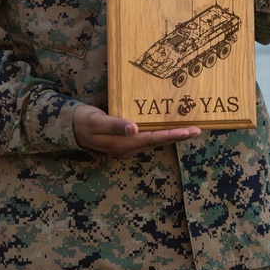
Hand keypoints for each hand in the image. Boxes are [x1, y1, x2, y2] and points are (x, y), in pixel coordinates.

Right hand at [73, 104, 200, 155]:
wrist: (71, 127)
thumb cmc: (84, 121)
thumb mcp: (97, 121)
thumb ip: (115, 125)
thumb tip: (133, 129)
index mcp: (123, 143)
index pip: (153, 139)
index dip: (172, 135)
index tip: (189, 131)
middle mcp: (128, 148)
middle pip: (158, 142)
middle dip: (178, 136)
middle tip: (197, 130)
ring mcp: (127, 147)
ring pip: (154, 141)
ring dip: (171, 136)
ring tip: (188, 130)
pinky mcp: (126, 142)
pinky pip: (148, 139)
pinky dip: (160, 134)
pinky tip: (168, 128)